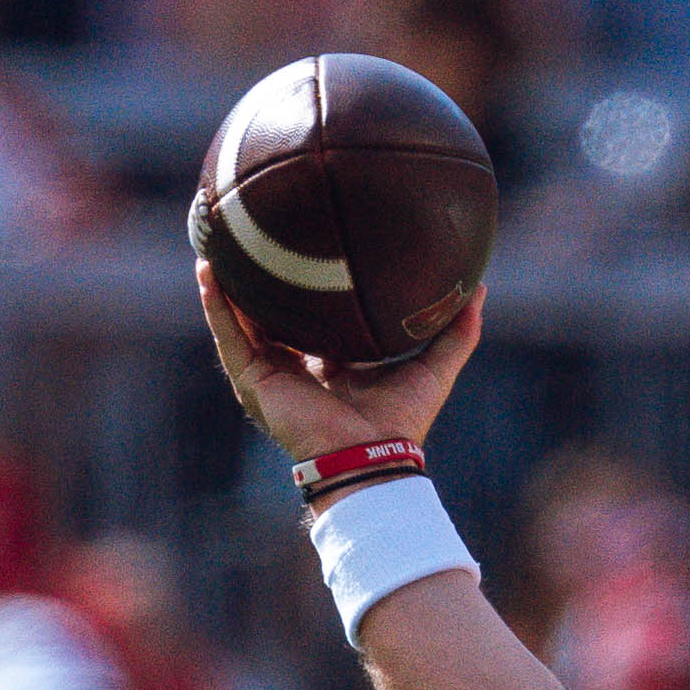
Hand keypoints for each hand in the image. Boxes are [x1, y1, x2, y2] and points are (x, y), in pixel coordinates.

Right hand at [191, 240, 478, 468]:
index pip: (312, 320)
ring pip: (239, 320)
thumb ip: (458, 331)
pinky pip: (228, 334)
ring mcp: (270, 375)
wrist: (371, 455)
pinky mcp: (254, 381)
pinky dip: (216, 303)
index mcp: (330, 366)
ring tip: (218, 239)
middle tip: (252, 234)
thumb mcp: (435, 366)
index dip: (307, 289)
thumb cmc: (401, 423)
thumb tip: (479, 288)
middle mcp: (295, 368)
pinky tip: (209, 269)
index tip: (306, 249)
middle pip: (269, 315)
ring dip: (227, 283)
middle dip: (258, 279)